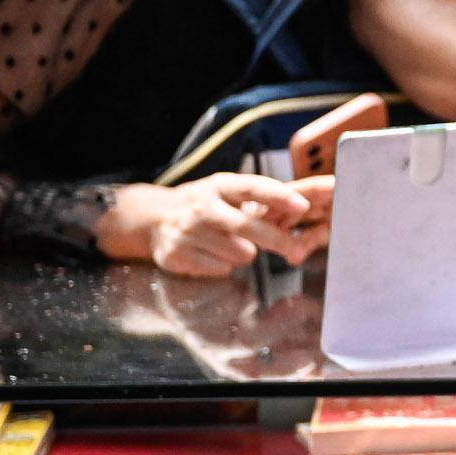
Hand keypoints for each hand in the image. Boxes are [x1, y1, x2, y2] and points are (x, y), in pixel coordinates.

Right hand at [99, 173, 327, 276]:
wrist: (153, 218)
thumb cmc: (205, 205)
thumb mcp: (227, 192)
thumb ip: (259, 201)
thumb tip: (302, 209)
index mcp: (218, 185)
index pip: (251, 187)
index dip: (278, 196)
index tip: (302, 206)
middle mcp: (201, 206)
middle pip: (246, 226)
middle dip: (277, 240)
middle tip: (295, 249)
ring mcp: (187, 232)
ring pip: (239, 254)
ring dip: (244, 253)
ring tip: (229, 244)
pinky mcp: (178, 255)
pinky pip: (221, 269)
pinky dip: (224, 266)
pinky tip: (211, 254)